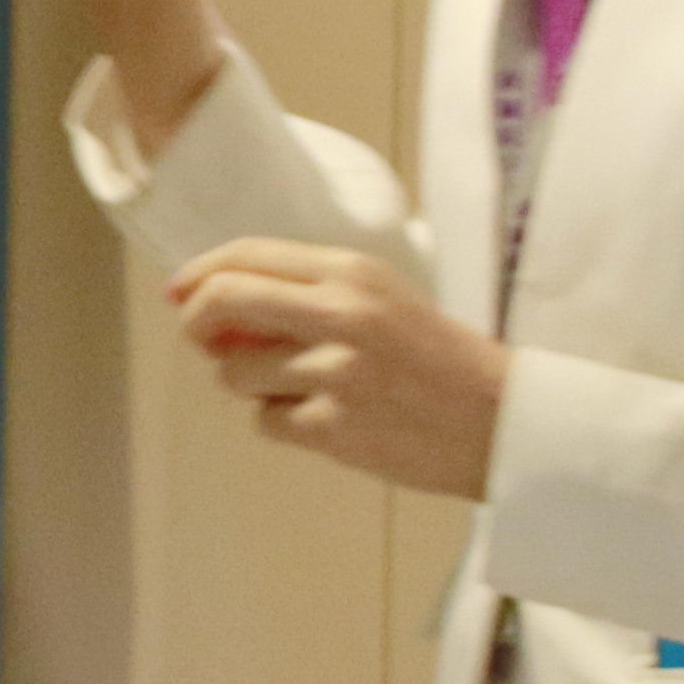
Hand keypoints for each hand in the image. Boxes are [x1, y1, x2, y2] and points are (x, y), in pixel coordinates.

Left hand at [170, 238, 507, 497]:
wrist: (503, 422)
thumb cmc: (440, 360)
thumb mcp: (385, 298)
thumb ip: (309, 291)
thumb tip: (217, 301)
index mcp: (354, 273)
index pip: (248, 255)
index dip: (200, 273)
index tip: (180, 292)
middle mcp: (341, 314)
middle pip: (224, 301)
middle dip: (197, 321)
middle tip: (203, 340)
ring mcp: (335, 373)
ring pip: (237, 372)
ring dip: (252, 383)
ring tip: (305, 388)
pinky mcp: (334, 428)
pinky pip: (266, 420)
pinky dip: (281, 422)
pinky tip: (324, 419)